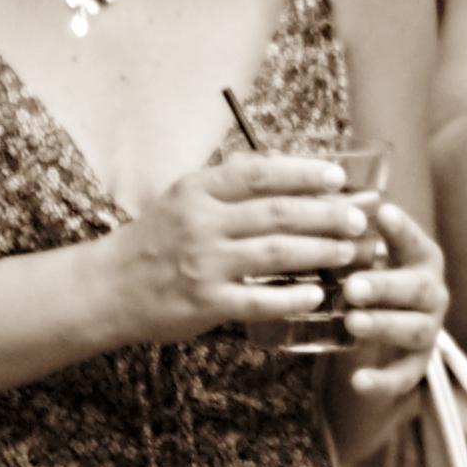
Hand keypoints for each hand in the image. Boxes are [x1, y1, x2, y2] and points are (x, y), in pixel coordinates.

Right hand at [96, 153, 370, 347]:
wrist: (108, 287)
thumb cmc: (155, 239)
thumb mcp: (182, 197)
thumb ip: (226, 181)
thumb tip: (280, 163)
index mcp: (198, 191)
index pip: (259, 174)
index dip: (304, 173)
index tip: (339, 179)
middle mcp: (201, 224)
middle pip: (278, 214)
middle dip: (326, 215)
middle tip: (359, 219)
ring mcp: (204, 265)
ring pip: (276, 254)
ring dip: (320, 252)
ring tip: (350, 252)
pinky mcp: (206, 304)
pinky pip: (259, 301)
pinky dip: (293, 298)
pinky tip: (318, 295)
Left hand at [335, 201, 449, 402]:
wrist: (374, 347)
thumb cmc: (364, 288)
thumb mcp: (354, 263)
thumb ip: (341, 242)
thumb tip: (307, 207)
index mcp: (420, 261)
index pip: (414, 242)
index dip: (401, 230)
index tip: (383, 214)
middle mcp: (431, 294)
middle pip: (415, 288)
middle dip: (385, 286)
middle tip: (353, 286)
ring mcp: (427, 332)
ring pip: (413, 329)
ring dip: (384, 325)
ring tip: (353, 323)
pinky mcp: (415, 368)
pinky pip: (403, 377)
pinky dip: (383, 381)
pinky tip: (358, 380)